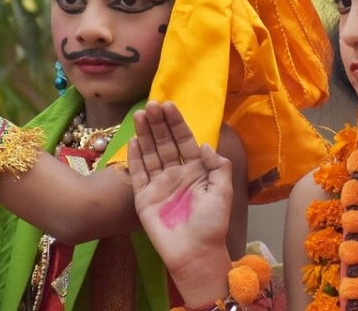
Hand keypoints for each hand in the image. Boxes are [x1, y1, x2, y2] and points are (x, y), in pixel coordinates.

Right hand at [128, 101, 232, 304]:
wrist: (195, 253)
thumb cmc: (212, 223)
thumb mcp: (223, 191)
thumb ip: (218, 166)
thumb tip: (204, 144)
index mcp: (196, 171)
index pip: (185, 140)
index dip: (177, 123)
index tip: (169, 105)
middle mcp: (177, 174)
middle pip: (166, 143)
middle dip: (159, 124)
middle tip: (151, 105)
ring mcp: (159, 185)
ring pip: (151, 154)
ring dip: (145, 134)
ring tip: (140, 115)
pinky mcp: (144, 198)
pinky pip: (138, 174)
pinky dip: (135, 158)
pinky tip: (133, 141)